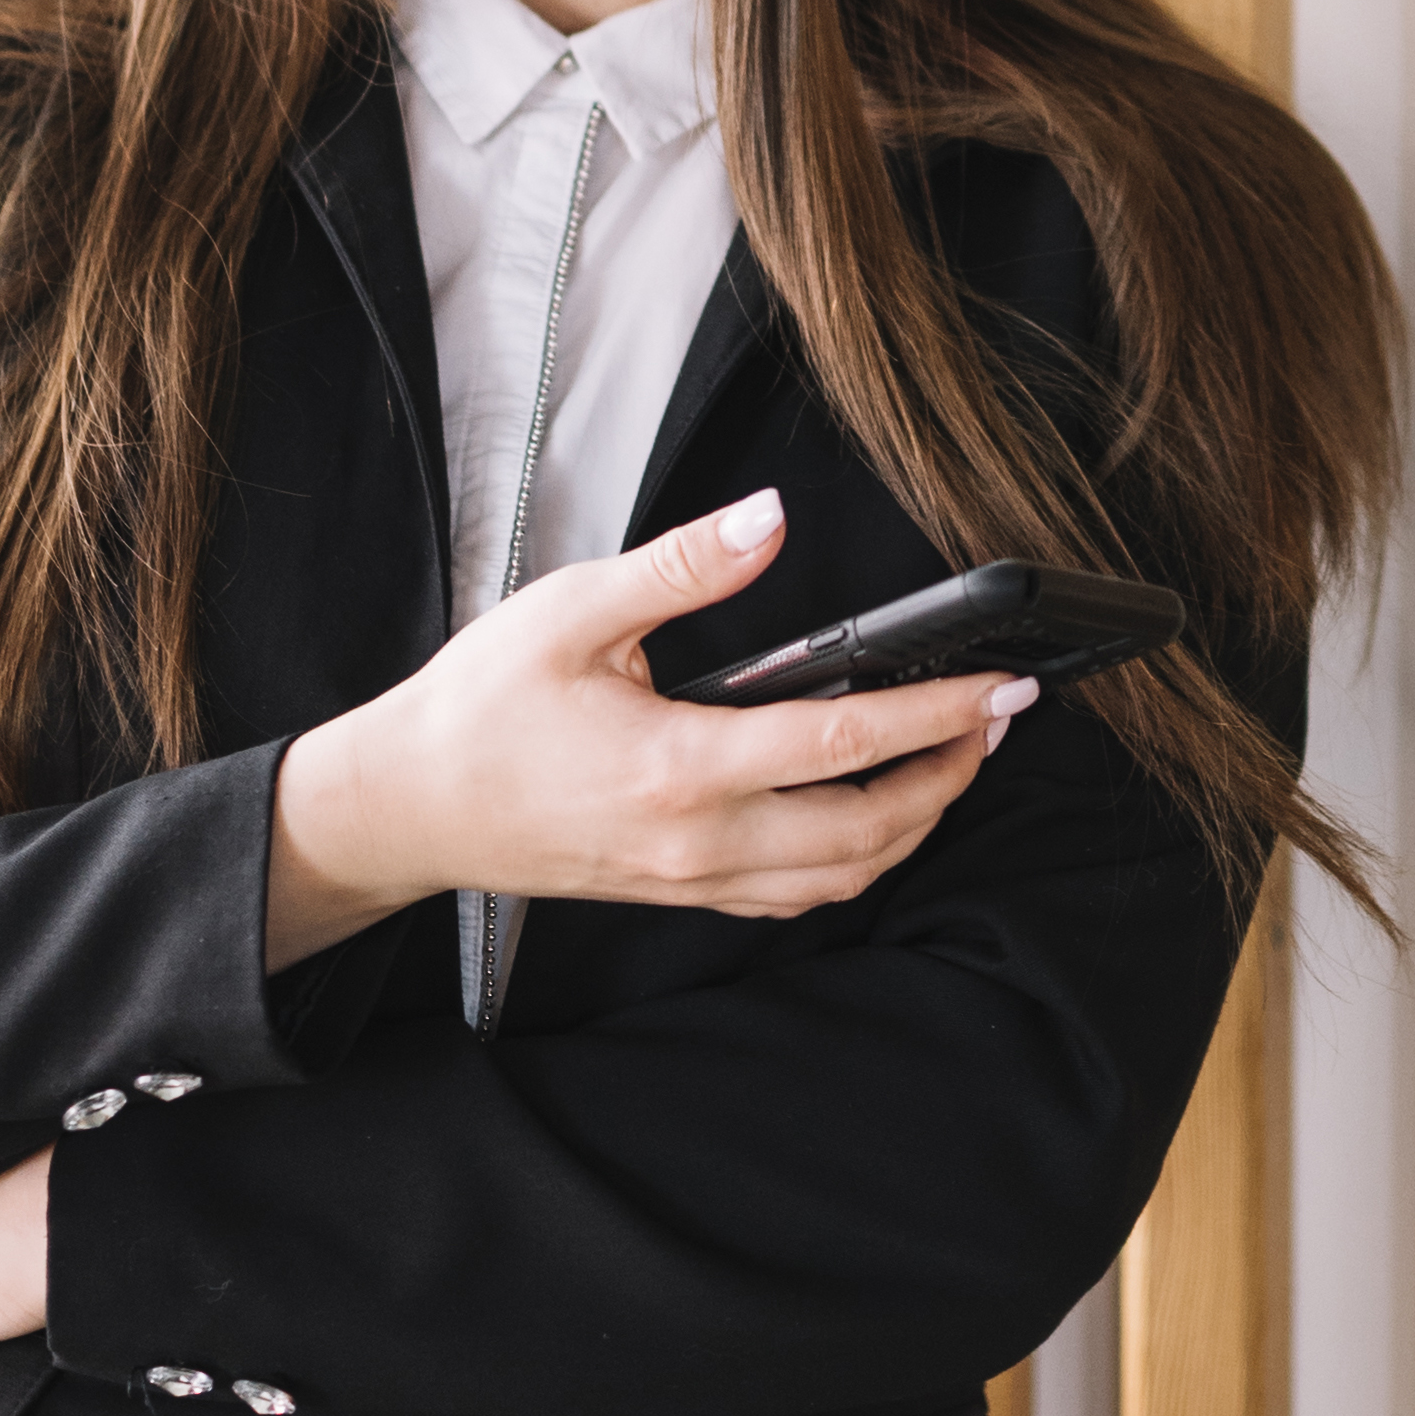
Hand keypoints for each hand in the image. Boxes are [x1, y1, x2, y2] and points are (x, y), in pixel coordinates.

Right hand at [264, 488, 1031, 966]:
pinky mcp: (681, 892)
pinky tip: (874, 814)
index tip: (1001, 686)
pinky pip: (796, 896)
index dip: (938, 714)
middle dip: (950, 776)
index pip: (844, 741)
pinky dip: (857, 861)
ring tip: (953, 761)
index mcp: (679, 766)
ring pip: (842, 876)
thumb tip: (768, 519)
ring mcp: (692, 878)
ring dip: (913, 825)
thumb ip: (681, 567)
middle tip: (997, 720)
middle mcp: (699, 839)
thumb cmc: (481, 708)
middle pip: (868, 829)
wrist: (412, 807)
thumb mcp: (572, 611)